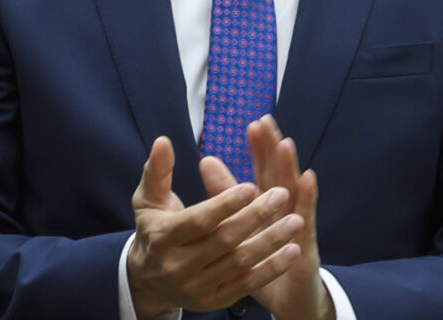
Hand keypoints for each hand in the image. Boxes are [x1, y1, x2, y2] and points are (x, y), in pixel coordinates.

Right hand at [126, 136, 303, 316]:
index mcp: (163, 237)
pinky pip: (248, 284)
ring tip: (296, 221)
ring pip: (241, 263)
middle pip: (224, 240)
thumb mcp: (147, 200)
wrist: (148, 279)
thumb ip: (157, 171)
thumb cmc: (153, 229)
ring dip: (271, 241)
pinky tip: (291, 251)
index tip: (250, 185)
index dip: (225, 204)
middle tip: (282, 195)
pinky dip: (272, 268)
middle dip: (256, 217)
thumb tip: (164, 141)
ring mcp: (198, 286)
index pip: (199, 220)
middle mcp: (179, 266)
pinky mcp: (214, 300)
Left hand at [243, 117, 332, 319]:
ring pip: (293, 192)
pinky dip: (308, 198)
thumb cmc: (261, 261)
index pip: (263, 171)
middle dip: (272, 149)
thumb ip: (224, 194)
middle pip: (278, 175)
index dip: (259, 149)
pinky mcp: (306, 246)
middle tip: (265, 121)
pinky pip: (307, 220)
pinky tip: (308, 179)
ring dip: (290, 167)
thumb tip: (206, 160)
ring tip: (285, 143)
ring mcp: (298, 227)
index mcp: (268, 206)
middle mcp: (285, 212)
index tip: (253, 123)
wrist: (288, 302)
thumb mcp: (238, 227)